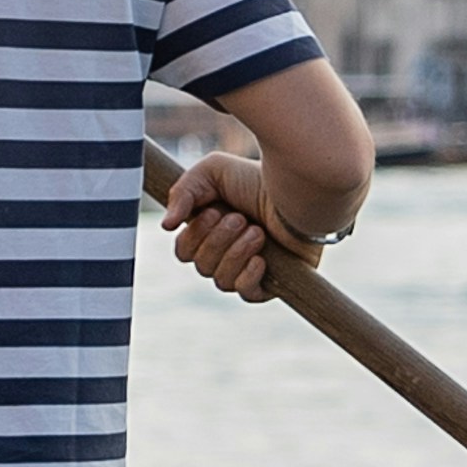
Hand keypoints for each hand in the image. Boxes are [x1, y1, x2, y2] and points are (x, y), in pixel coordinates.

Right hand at [161, 149, 318, 303]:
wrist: (300, 189)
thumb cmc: (256, 178)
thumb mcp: (211, 172)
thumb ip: (182, 192)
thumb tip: (166, 226)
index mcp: (209, 231)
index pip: (184, 251)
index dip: (194, 235)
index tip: (214, 210)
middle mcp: (226, 252)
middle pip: (201, 267)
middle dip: (219, 240)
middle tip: (240, 218)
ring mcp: (249, 268)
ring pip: (221, 281)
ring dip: (237, 253)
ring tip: (258, 232)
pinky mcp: (273, 282)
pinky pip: (247, 294)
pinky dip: (249, 277)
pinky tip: (262, 259)